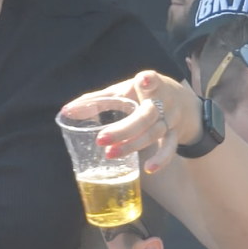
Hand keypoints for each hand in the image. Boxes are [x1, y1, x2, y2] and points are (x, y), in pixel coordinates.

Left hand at [73, 71, 201, 174]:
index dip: (149, 81)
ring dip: (132, 145)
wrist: (182, 102)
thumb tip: (65, 112)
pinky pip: (169, 148)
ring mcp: (171, 119)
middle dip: (124, 129)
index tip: (144, 79)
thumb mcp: (123, 91)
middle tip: (101, 139)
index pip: (152, 81)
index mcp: (150, 85)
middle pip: (145, 116)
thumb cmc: (143, 94)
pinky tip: (148, 169)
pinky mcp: (175, 134)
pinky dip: (161, 159)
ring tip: (110, 154)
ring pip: (154, 133)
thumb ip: (96, 101)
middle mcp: (164, 102)